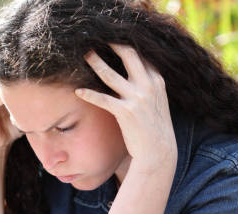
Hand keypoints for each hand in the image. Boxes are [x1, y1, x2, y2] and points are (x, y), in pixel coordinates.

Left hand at [75, 45, 176, 172]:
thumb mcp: (157, 102)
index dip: (127, 45)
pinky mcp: (125, 112)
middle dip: (113, 44)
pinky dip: (89, 94)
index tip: (114, 40)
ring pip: (111, 75)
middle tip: (99, 39)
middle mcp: (148, 86)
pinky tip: (78, 91)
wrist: (159, 151)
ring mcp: (137, 98)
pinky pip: (103, 99)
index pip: (142, 56)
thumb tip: (135, 77)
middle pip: (129, 55)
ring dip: (96, 63)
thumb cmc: (155, 128)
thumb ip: (148, 87)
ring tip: (85, 55)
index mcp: (156, 81)